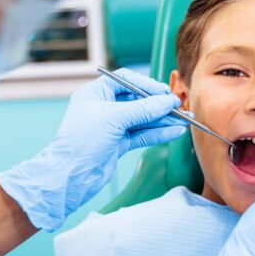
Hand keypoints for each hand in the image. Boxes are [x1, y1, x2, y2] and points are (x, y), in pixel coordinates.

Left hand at [0, 68, 186, 231]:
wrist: (71, 175)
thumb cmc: (81, 141)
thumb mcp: (114, 118)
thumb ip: (144, 109)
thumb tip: (168, 101)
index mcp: (95, 93)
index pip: (126, 80)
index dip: (147, 85)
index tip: (164, 93)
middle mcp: (104, 107)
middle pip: (137, 100)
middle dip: (158, 105)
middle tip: (179, 108)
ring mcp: (112, 126)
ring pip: (142, 119)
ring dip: (162, 120)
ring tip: (183, 121)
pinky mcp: (118, 144)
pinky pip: (142, 135)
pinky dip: (158, 133)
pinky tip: (174, 132)